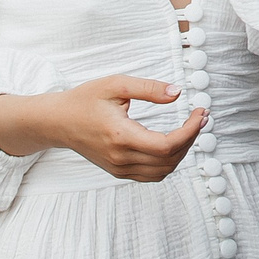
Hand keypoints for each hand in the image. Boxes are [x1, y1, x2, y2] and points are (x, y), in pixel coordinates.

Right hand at [0, 76, 206, 180]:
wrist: (57, 122)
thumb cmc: (84, 100)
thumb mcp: (115, 84)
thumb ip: (148, 89)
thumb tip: (177, 93)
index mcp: (120, 136)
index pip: (167, 146)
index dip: (190, 132)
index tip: (201, 113)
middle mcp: (121, 158)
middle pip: (169, 160)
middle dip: (191, 139)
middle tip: (201, 117)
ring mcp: (119, 168)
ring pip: (163, 171)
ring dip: (182, 152)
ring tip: (191, 128)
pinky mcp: (118, 172)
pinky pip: (151, 174)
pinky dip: (168, 161)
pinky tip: (174, 142)